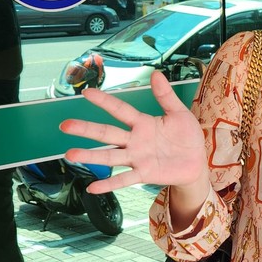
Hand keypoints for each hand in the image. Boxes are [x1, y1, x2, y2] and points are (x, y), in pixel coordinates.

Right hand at [59, 71, 206, 194]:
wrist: (196, 162)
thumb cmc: (186, 136)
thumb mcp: (179, 113)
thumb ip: (165, 96)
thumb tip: (156, 73)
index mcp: (143, 123)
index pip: (120, 110)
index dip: (105, 101)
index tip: (87, 93)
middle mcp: (135, 140)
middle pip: (107, 133)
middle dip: (86, 129)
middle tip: (65, 125)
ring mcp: (137, 158)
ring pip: (110, 156)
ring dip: (91, 155)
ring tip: (70, 154)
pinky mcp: (144, 174)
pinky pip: (123, 179)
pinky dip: (108, 184)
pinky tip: (92, 188)